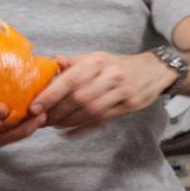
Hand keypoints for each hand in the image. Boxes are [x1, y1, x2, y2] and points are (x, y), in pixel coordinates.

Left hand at [28, 51, 174, 135]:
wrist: (154, 70)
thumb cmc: (119, 65)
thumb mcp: (97, 57)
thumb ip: (72, 63)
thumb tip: (47, 64)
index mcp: (98, 62)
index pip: (71, 79)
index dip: (51, 95)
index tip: (35, 107)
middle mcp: (111, 76)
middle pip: (79, 99)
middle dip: (57, 111)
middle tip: (41, 119)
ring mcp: (122, 92)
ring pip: (90, 112)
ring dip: (68, 121)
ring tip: (53, 124)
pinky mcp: (129, 106)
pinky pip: (102, 120)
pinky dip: (83, 128)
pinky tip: (69, 133)